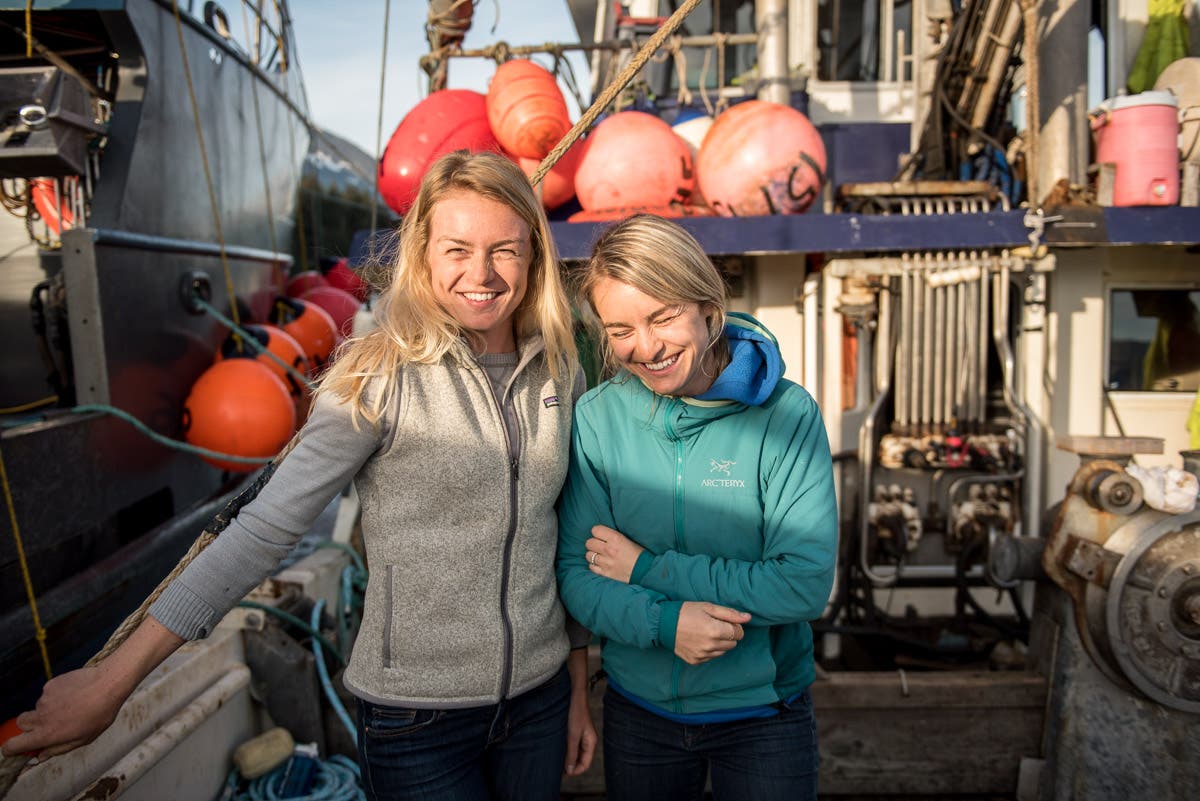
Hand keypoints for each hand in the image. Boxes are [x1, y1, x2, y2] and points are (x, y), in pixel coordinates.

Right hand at [1, 617, 181, 760]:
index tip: (16, 747)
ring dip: (49, 709)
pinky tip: (75, 694)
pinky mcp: (50, 685)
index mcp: (46, 734)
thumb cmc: (100, 714)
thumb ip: (59, 749)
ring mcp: (44, 699)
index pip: (12, 745)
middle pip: (20, 723)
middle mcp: (40, 717)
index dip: (10, 748)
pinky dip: (57, 695)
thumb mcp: (83, 739)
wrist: (108, 684)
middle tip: (49, 724)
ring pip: (38, 707)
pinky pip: (48, 693)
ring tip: (73, 706)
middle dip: (29, 726)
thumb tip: (41, 756)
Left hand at [564, 686, 596, 775]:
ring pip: (575, 754)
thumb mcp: (572, 735)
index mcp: (591, 743)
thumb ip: (571, 753)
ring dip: (567, 758)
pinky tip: (557, 750)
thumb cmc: (576, 713)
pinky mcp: (576, 732)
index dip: (575, 771)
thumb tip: (569, 770)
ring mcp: (582, 737)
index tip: (563, 774)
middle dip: (570, 766)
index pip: (585, 764)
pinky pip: (572, 746)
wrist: (575, 696)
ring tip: (556, 760)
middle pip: (581, 760)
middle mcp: (588, 742)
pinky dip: (566, 750)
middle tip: (557, 768)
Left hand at [585, 524, 643, 583]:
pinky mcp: (605, 573)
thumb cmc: (638, 554)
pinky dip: (594, 565)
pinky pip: (591, 567)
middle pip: (589, 542)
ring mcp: (606, 562)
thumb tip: (601, 534)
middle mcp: (609, 549)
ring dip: (593, 554)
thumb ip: (613, 536)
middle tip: (599, 545)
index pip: (595, 530)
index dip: (597, 532)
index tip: (601, 535)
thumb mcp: (627, 539)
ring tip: (599, 555)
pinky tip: (601, 564)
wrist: (645, 570)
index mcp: (615, 538)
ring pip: (588, 555)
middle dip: (593, 543)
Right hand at [672, 602, 750, 664]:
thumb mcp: (708, 607)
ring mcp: (702, 655)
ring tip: (706, 632)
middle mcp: (710, 646)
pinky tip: (699, 640)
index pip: (739, 633)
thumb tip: (748, 618)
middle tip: (714, 625)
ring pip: (723, 652)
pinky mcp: (695, 661)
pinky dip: (709, 650)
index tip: (725, 621)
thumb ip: (730, 613)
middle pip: (733, 644)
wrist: (663, 623)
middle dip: (728, 635)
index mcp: (715, 631)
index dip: (734, 626)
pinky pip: (711, 657)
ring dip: (719, 643)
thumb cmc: (686, 612)